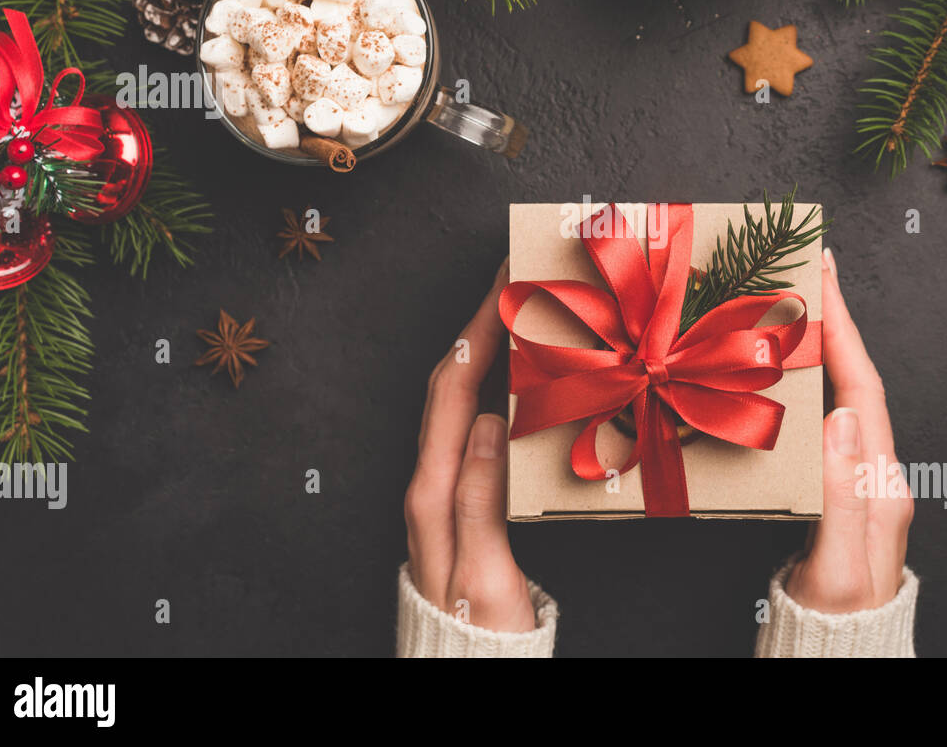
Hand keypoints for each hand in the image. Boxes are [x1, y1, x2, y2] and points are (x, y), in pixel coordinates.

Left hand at [403, 260, 534, 632]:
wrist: (464, 665)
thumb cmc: (478, 626)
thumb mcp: (483, 569)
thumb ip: (480, 497)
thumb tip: (490, 421)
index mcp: (432, 490)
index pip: (452, 391)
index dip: (476, 333)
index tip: (501, 287)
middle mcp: (429, 478)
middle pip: (449, 383)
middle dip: (478, 326)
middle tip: (511, 282)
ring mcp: (440, 483)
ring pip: (459, 399)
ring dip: (483, 350)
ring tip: (517, 314)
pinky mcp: (457, 492)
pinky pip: (471, 422)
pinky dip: (492, 386)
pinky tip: (517, 378)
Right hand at [785, 246, 913, 614]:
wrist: (842, 651)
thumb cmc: (840, 613)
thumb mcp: (840, 559)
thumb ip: (844, 492)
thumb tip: (842, 417)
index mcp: (881, 480)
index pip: (864, 387)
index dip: (845, 329)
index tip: (826, 276)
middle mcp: (875, 470)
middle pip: (855, 381)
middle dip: (834, 324)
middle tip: (805, 275)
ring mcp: (858, 478)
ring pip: (838, 397)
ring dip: (820, 350)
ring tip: (791, 311)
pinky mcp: (837, 488)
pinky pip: (822, 421)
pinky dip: (806, 387)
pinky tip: (782, 376)